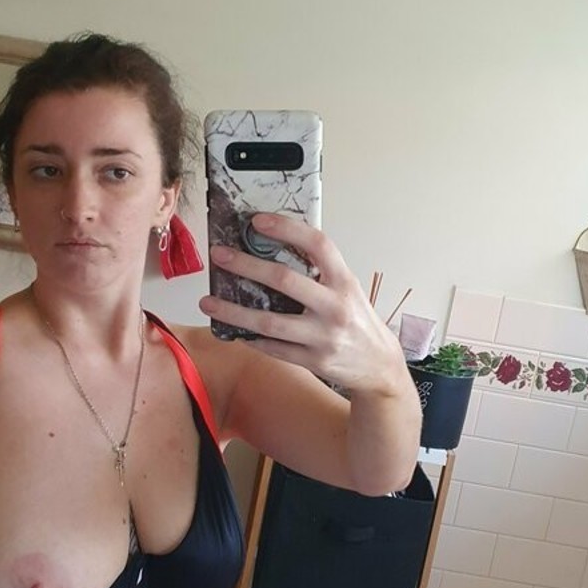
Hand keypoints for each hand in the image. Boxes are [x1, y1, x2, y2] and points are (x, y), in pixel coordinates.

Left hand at [199, 213, 407, 394]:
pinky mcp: (313, 361)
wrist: (380, 366)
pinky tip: (234, 330)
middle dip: (246, 265)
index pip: (318, 245)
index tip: (257, 221)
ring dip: (233, 311)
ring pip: (269, 322)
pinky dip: (250, 338)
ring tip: (207, 302)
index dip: (287, 228)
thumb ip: (320, 273)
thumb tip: (275, 248)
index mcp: (344, 282)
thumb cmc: (358, 321)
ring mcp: (323, 337)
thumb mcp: (348, 290)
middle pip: (284, 280)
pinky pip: (273, 348)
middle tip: (219, 255)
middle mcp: (335, 307)